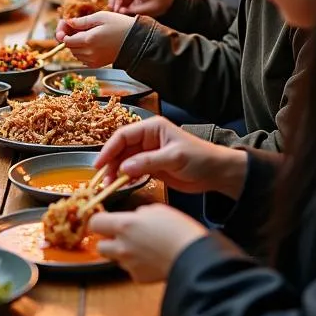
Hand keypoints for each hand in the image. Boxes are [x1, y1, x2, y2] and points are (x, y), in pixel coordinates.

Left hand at [55, 10, 133, 65]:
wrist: (135, 41)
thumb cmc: (119, 25)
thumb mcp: (101, 17)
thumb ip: (82, 21)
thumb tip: (68, 22)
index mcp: (89, 40)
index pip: (66, 41)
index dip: (63, 32)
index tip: (65, 25)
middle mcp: (90, 53)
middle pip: (69, 47)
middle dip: (69, 37)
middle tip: (75, 26)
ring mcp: (93, 60)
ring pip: (75, 53)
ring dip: (75, 44)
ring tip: (85, 32)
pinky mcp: (97, 64)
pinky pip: (83, 59)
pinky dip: (82, 51)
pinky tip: (90, 41)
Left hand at [89, 205, 206, 282]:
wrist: (192, 256)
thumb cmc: (178, 229)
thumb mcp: (156, 210)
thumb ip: (138, 215)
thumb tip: (133, 219)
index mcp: (124, 225)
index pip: (94, 223)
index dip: (98, 221)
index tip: (104, 220)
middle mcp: (122, 246)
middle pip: (99, 246)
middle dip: (108, 241)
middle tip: (122, 236)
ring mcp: (129, 264)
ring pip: (116, 258)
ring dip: (123, 253)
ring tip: (143, 247)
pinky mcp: (138, 278)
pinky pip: (130, 269)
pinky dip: (137, 265)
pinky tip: (151, 259)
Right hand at [94, 115, 247, 195]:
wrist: (216, 173)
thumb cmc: (199, 158)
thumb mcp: (174, 157)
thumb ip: (148, 162)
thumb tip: (123, 168)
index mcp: (152, 128)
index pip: (123, 135)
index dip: (109, 149)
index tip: (98, 164)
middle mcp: (147, 139)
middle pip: (121, 150)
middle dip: (110, 164)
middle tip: (102, 180)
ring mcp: (149, 154)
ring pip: (125, 162)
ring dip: (116, 173)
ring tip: (109, 186)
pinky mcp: (152, 168)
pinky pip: (133, 172)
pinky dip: (126, 179)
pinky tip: (121, 186)